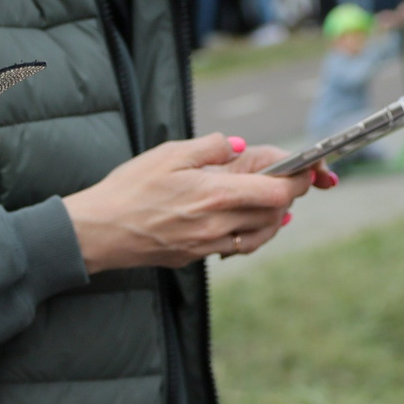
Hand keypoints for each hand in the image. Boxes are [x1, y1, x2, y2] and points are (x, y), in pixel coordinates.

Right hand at [62, 135, 314, 272]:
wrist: (98, 232)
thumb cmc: (128, 189)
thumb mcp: (169, 154)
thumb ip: (210, 148)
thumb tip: (238, 146)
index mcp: (216, 195)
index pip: (279, 192)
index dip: (300, 180)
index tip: (306, 169)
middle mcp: (218, 225)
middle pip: (276, 215)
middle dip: (288, 197)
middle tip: (287, 180)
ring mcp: (207, 246)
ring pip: (259, 237)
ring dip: (272, 219)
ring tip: (271, 203)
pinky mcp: (193, 258)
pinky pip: (234, 248)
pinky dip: (247, 234)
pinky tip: (240, 222)